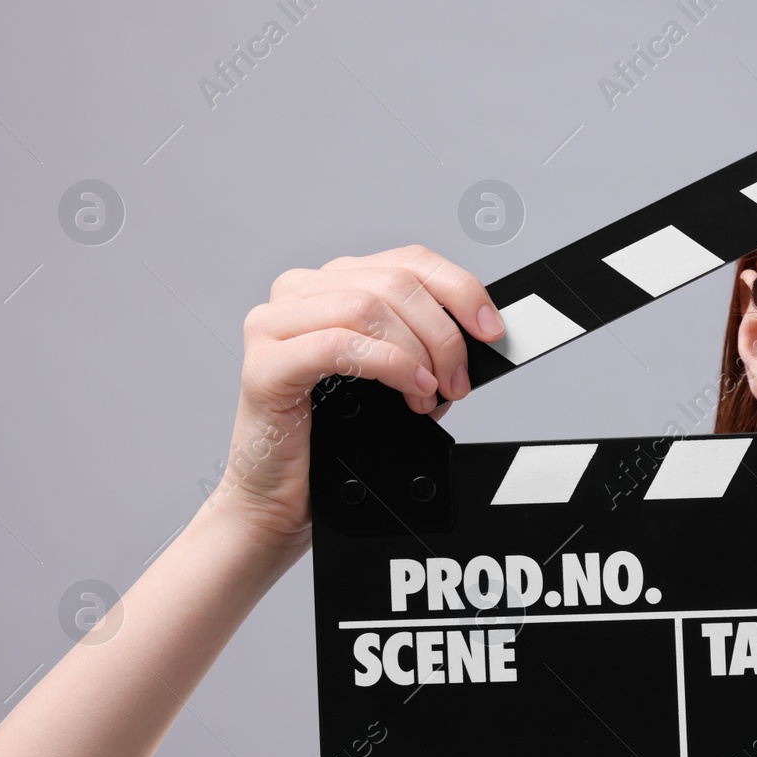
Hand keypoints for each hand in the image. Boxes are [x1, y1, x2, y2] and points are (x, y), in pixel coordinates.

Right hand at [208, 244, 503, 556]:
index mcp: (333, 283)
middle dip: (443, 334)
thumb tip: (476, 336)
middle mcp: (300, 292)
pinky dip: (389, 365)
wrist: (282, 495)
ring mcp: (274, 323)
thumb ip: (426, 346)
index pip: (409, 261)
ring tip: (431, 393)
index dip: (461, 290)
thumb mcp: (397, 380)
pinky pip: (339, 345)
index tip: (491, 329)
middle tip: (457, 381)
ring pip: (368, 307)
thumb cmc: (333, 437)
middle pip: (395, 283)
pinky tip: (411, 390)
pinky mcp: (265, 363)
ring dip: (418, 352)